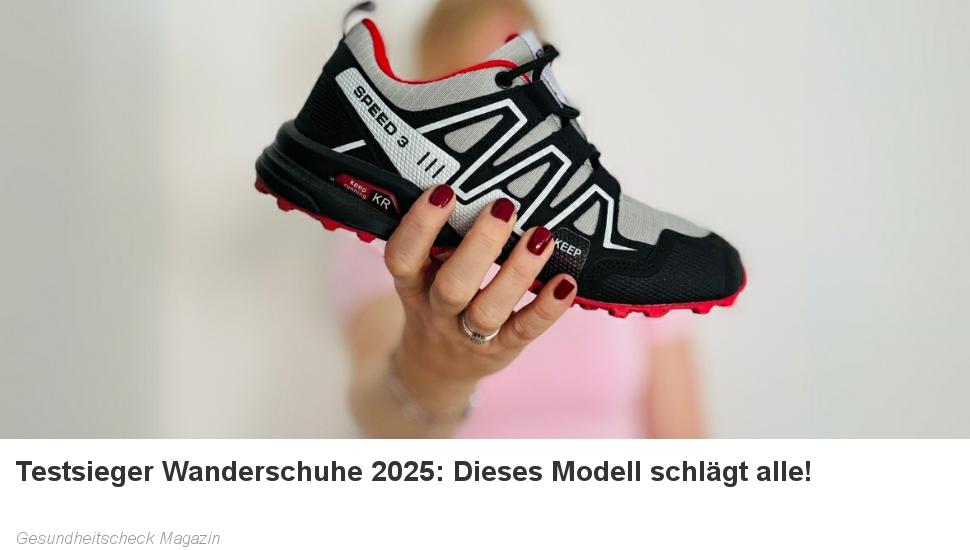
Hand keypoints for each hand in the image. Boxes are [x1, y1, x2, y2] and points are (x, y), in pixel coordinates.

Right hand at [382, 184, 577, 421]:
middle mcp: (436, 312)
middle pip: (452, 286)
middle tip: (503, 207)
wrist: (437, 368)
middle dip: (479, 246)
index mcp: (412, 285)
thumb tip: (474, 184)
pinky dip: (547, 308)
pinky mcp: (501, 350)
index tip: (444, 191)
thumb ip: (438, 242)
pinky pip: (524, 331)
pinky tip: (566, 282)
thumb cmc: (435, 304)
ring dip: (516, 273)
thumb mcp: (422, 275)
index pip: (403, 257)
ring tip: (541, 237)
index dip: (419, 226)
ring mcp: (468, 336)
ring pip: (488, 311)